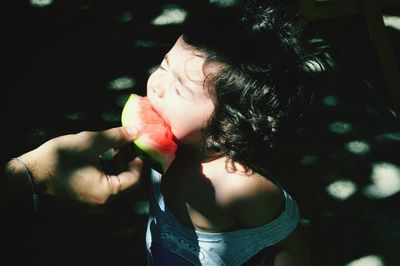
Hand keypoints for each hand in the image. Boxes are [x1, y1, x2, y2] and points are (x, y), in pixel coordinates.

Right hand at [18, 126, 142, 210]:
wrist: (30, 172)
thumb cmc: (62, 158)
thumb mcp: (92, 143)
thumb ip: (117, 138)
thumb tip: (137, 131)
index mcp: (107, 193)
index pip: (135, 179)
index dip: (139, 160)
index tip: (137, 146)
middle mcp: (101, 204)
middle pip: (125, 182)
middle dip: (127, 162)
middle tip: (127, 144)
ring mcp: (90, 205)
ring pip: (113, 184)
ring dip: (117, 166)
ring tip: (115, 147)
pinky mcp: (81, 201)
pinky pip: (101, 187)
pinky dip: (105, 173)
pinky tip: (102, 157)